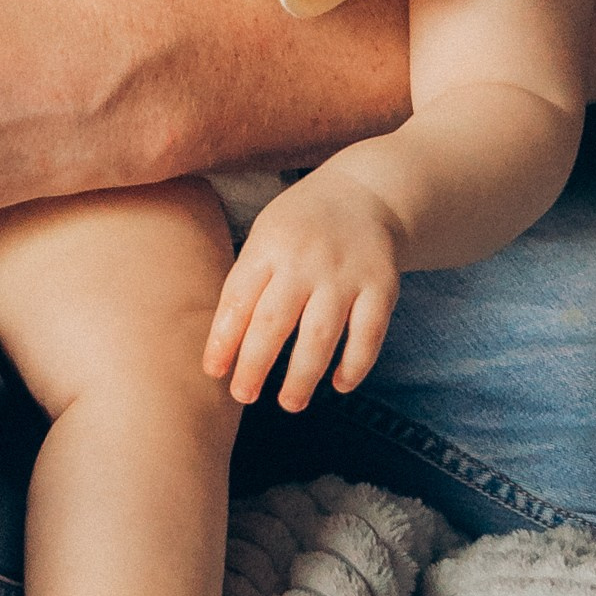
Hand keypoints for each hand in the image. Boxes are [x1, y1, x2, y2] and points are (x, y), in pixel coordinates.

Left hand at [205, 167, 403, 410]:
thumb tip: (224, 347)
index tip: (214, 372)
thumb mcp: (266, 236)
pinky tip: (339, 385)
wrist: (366, 192)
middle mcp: (306, 259)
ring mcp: (346, 273)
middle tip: (243, 396)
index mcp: (269, 245)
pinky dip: (355, 365)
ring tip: (289, 402)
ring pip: (320, 335)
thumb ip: (249, 282)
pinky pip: (368, 335)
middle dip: (255, 365)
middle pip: (274, 322)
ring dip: (303, 376)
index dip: (223, 340)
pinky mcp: (382, 286)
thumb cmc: (301, 227)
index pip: (238, 299)